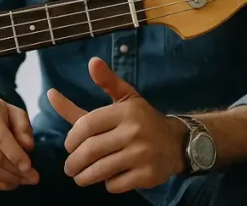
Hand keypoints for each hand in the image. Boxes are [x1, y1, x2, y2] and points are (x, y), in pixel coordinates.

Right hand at [0, 96, 39, 190]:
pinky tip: (12, 184)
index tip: (28, 167)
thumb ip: (24, 128)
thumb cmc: (0, 115)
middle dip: (16, 170)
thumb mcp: (16, 113)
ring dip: (9, 178)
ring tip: (26, 180)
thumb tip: (27, 148)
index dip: (14, 154)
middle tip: (34, 177)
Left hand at [47, 57, 187, 193]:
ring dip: (84, 176)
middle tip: (69, 167)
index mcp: (125, 111)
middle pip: (90, 150)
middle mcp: (134, 132)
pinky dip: (108, 184)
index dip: (72, 138)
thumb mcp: (127, 98)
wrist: (178, 143)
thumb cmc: (143, 120)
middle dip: (74, 162)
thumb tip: (92, 61)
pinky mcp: (149, 175)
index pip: (87, 125)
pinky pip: (117, 184)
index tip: (68, 146)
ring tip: (79, 176)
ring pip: (101, 170)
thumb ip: (106, 82)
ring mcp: (143, 155)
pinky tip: (107, 179)